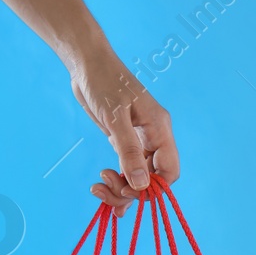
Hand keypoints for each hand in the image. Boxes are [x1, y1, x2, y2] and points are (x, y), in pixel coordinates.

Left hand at [69, 49, 178, 209]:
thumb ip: (129, 152)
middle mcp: (153, 138)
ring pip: (139, 177)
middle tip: (105, 186)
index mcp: (159, 130)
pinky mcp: (124, 141)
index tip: (128, 191)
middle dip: (131, 189)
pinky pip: (127, 169)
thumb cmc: (103, 81)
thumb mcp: (115, 117)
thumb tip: (141, 185)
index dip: (153, 187)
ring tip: (98, 187)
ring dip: (120, 189)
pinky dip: (117, 183)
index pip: (169, 171)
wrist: (86, 63)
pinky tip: (103, 190)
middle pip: (153, 178)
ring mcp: (139, 141)